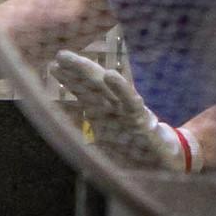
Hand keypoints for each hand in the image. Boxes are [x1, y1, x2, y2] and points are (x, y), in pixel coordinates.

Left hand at [53, 50, 197, 171]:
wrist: (162, 161)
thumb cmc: (134, 145)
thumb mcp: (109, 136)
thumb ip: (95, 123)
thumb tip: (73, 119)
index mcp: (105, 112)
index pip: (85, 92)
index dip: (70, 79)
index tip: (54, 65)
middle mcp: (114, 107)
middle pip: (92, 85)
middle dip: (76, 70)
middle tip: (61, 55)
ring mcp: (126, 110)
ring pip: (106, 88)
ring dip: (89, 73)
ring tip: (75, 60)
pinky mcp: (140, 119)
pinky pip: (129, 102)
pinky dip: (121, 88)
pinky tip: (111, 76)